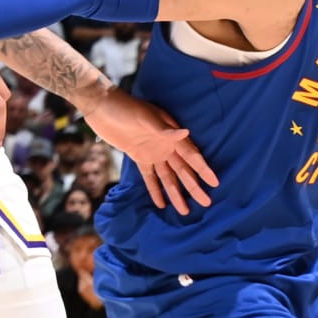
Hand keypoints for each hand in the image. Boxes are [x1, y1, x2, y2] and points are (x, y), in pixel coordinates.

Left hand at [82, 90, 218, 213]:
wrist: (102, 106)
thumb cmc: (126, 108)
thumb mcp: (145, 117)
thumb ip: (164, 129)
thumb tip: (186, 133)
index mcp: (171, 135)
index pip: (191, 156)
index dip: (203, 169)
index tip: (214, 183)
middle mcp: (166, 146)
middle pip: (183, 171)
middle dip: (194, 187)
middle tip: (206, 203)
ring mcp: (153, 153)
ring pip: (168, 177)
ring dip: (176, 193)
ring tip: (185, 211)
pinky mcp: (139, 157)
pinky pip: (150, 177)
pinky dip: (155, 190)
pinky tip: (161, 203)